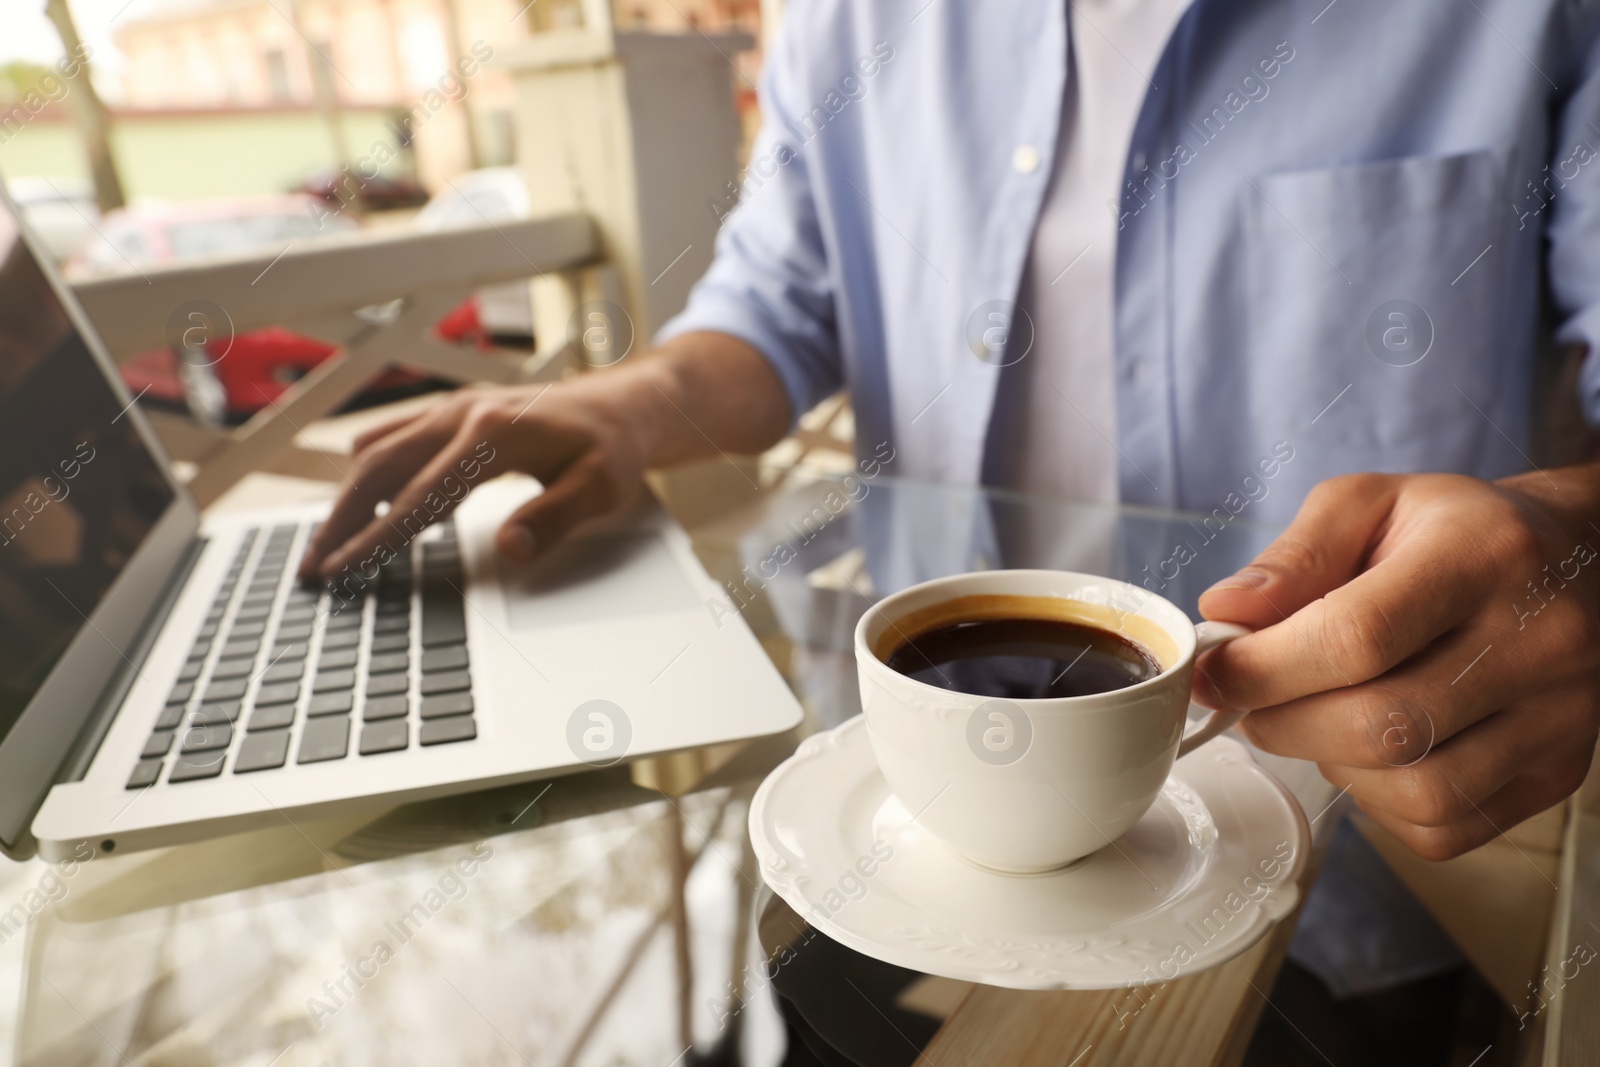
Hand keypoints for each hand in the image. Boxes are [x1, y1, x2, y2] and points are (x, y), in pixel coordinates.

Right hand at [297, 332, 788, 580]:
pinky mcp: (453, 412)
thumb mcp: (603, 488)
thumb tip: (509, 548)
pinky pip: (393, 438)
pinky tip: (361, 504)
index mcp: (493, 434)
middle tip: (312, 568)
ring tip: (327, 545)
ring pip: (377, 450)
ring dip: (346, 496)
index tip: (343, 569)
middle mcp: (462, 413)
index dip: (376, 537)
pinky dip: (368, 471)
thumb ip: (556, 518)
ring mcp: (454, 409)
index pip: (418, 496)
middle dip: (339, 520)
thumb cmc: (615, 447)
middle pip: (377, 469)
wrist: (626, 404)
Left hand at [1193, 470, 1599, 859]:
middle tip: (1252, 702)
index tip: (1216, 672)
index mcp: (1483, 557)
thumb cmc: (1456, 532)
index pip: (1357, 637)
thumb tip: (1225, 613)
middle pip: (1382, 726)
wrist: (1575, 558)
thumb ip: (1294, 557)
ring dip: (1334, 765)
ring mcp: (1560, 716)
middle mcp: (1538, 641)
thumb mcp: (1370, 504)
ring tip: (1318, 719)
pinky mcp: (1558, 772)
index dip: (1264, 668)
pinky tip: (1371, 754)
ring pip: (1417, 789)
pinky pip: (1445, 827)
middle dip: (1284, 723)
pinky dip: (1382, 804)